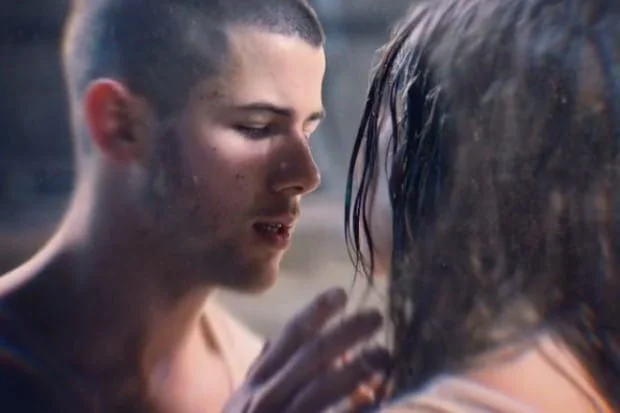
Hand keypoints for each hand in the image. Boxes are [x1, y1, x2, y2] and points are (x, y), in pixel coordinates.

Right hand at [223, 287, 389, 412]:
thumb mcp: (255, 405)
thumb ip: (283, 375)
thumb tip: (336, 354)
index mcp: (256, 385)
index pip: (289, 338)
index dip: (316, 312)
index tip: (341, 294)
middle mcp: (263, 401)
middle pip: (310, 356)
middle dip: (345, 333)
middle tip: (376, 317)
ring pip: (319, 390)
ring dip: (355, 371)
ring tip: (384, 356)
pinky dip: (352, 411)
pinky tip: (374, 400)